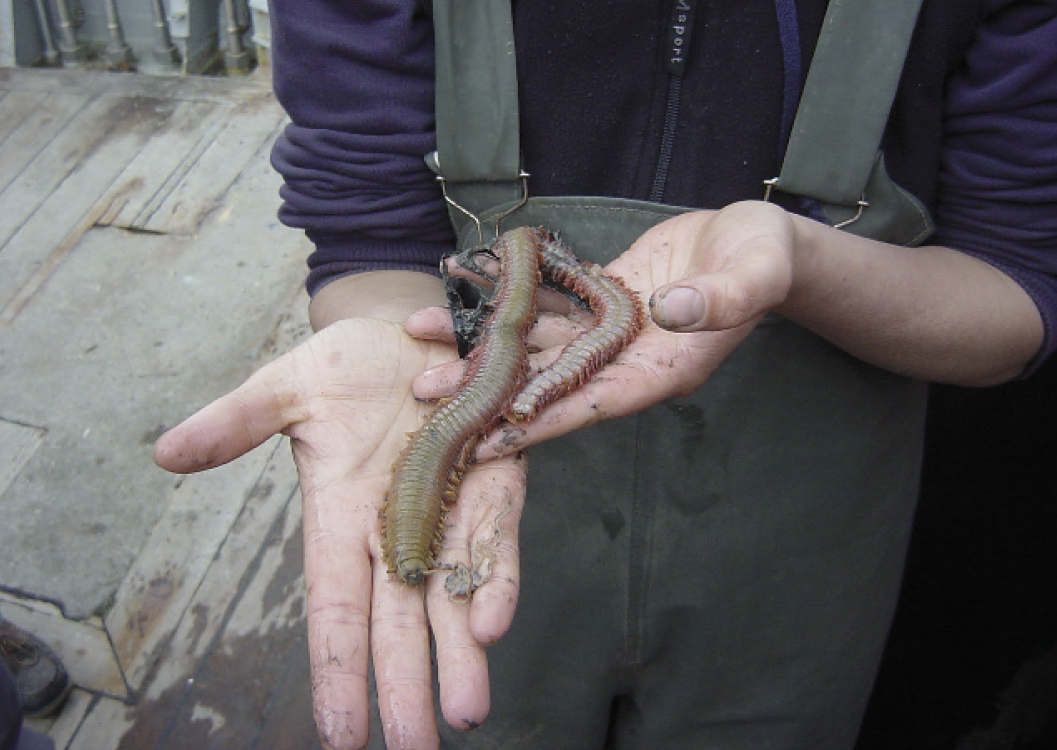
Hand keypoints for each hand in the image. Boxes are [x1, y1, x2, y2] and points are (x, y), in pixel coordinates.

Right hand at [154, 317, 524, 749]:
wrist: (411, 330)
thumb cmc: (344, 366)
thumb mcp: (284, 387)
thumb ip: (235, 422)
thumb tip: (165, 452)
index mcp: (340, 518)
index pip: (335, 609)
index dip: (337, 669)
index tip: (340, 736)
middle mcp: (395, 529)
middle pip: (399, 622)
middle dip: (406, 686)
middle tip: (416, 747)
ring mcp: (448, 509)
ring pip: (455, 596)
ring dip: (461, 653)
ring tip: (464, 711)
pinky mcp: (494, 481)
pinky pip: (497, 538)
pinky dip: (497, 577)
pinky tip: (495, 621)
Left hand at [410, 202, 796, 455]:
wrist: (755, 240)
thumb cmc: (764, 259)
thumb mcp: (754, 274)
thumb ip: (719, 299)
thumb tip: (672, 310)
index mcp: (662, 370)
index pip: (595, 404)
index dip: (542, 422)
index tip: (490, 440)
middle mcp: (625, 359)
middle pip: (548, 382)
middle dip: (489, 390)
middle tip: (428, 398)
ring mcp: (607, 331)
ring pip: (535, 343)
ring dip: (482, 344)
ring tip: (423, 342)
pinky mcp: (597, 299)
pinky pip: (545, 300)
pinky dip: (506, 295)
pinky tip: (464, 286)